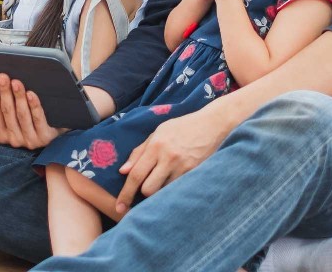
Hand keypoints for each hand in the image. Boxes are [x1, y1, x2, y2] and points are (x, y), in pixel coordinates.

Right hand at [0, 73, 64, 148]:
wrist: (56, 133)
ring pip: (22, 115)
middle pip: (7, 112)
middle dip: (4, 92)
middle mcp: (15, 140)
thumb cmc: (27, 124)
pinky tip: (31, 94)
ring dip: (18, 97)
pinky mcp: (46, 138)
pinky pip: (38, 120)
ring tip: (16, 82)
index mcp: (2, 136)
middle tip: (3, 76)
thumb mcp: (6, 124)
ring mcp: (31, 140)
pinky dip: (34, 106)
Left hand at [115, 103, 231, 213]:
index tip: (119, 207)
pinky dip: (173, 189)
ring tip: (165, 179)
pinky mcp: (196, 174)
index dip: (125, 194)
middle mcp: (169, 158)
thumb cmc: (181, 127)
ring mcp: (184, 167)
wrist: (212, 124)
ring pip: (164, 193)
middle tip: (148, 184)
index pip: (136, 175)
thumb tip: (123, 172)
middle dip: (144, 192)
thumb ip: (139, 152)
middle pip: (148, 189)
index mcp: (156, 146)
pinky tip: (176, 180)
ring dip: (160, 191)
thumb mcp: (157, 133)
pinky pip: (178, 190)